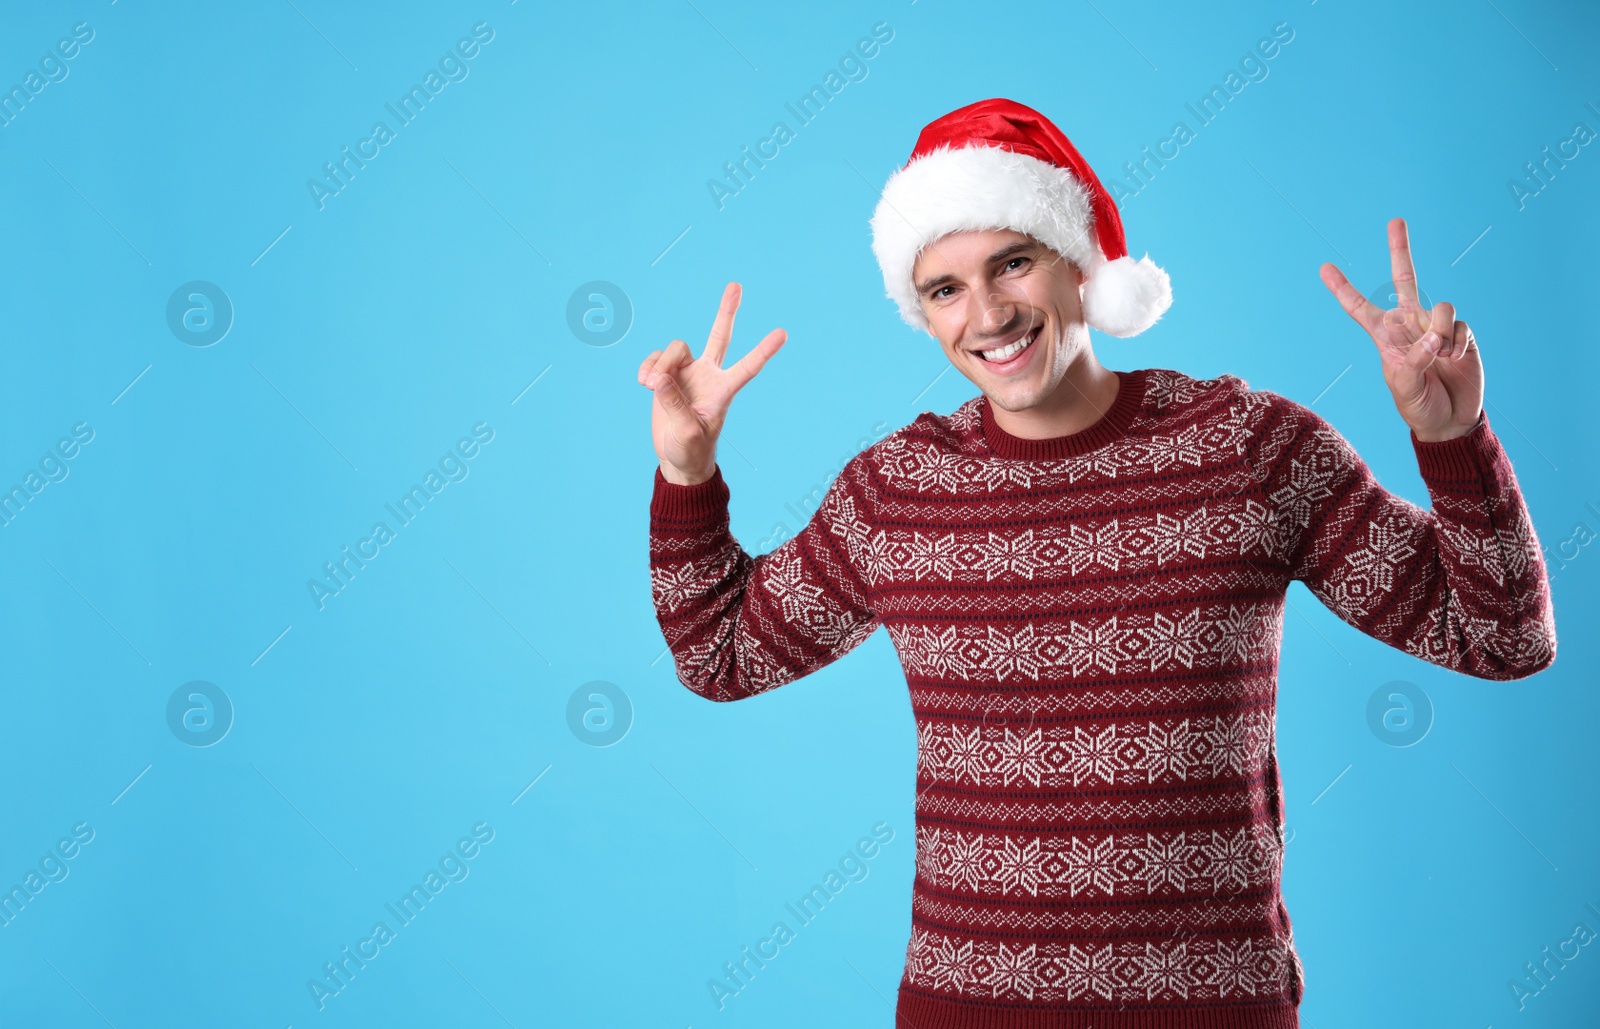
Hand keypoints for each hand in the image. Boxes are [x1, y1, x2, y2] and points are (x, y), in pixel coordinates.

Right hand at [638, 282, 786, 484]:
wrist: (677, 458)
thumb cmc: (691, 450)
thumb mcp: (687, 432)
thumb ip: (674, 403)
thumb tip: (658, 378)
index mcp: (724, 391)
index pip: (747, 367)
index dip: (763, 351)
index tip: (783, 333)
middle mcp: (709, 376)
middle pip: (719, 336)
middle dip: (726, 311)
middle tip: (736, 285)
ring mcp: (688, 373)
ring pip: (676, 349)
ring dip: (659, 363)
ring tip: (650, 385)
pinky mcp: (667, 376)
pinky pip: (656, 360)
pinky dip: (648, 367)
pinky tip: (644, 383)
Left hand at [1318, 217, 1483, 441]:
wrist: (1451, 421)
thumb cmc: (1419, 406)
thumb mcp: (1404, 390)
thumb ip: (1413, 362)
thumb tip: (1431, 337)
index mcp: (1385, 336)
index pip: (1359, 308)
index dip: (1342, 289)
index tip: (1324, 267)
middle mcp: (1410, 324)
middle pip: (1404, 279)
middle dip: (1400, 249)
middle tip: (1395, 220)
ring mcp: (1437, 326)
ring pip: (1440, 306)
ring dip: (1440, 331)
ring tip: (1441, 357)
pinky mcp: (1462, 333)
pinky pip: (1460, 325)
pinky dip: (1457, 343)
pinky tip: (1455, 360)